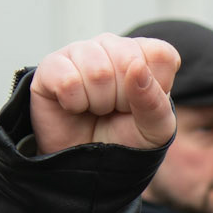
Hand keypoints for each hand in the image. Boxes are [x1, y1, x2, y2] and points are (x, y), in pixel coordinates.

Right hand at [30, 34, 178, 156]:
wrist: (88, 166)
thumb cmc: (126, 140)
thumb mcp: (155, 130)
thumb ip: (154, 100)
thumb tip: (136, 66)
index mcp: (145, 55)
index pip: (160, 55)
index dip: (152, 89)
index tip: (141, 105)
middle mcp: (113, 46)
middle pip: (127, 61)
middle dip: (123, 99)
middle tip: (114, 110)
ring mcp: (81, 52)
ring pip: (97, 70)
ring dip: (98, 102)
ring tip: (94, 108)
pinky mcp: (51, 65)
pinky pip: (67, 79)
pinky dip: (73, 103)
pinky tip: (73, 106)